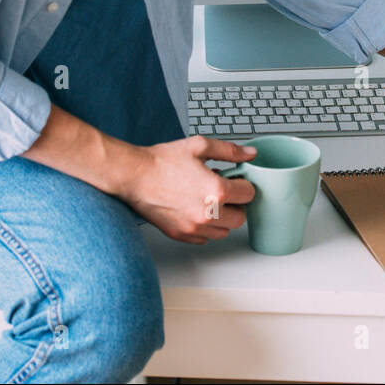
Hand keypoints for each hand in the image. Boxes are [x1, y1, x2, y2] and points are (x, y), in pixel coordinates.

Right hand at [119, 135, 256, 244]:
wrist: (134, 175)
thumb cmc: (163, 161)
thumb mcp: (200, 146)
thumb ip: (230, 151)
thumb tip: (250, 154)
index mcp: (216, 192)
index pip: (249, 195)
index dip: (244, 184)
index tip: (236, 180)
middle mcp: (207, 214)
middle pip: (240, 218)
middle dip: (236, 204)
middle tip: (225, 192)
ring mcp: (193, 227)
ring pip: (224, 231)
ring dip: (223, 218)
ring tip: (209, 201)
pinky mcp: (180, 234)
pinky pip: (205, 238)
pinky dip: (206, 227)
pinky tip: (196, 210)